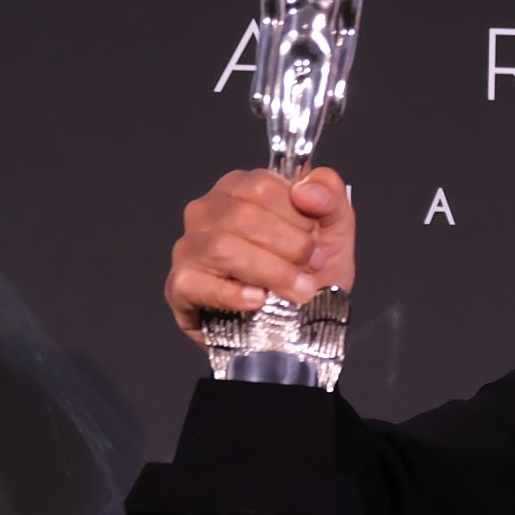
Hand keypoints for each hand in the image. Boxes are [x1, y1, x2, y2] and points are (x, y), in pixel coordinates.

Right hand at [164, 166, 355, 341]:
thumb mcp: (334, 230)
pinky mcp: (180, 285)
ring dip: (270, 272)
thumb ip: (329, 196)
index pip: (262, 187)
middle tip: (312, 269)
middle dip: (288, 246)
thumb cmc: (310, 274)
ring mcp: (189, 247)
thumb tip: (308, 190)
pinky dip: (232, 294)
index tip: (318, 243)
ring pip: (221, 248)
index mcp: (241, 189)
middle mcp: (208, 212)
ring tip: (298, 291)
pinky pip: (196, 283)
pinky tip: (258, 300)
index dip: (297, 217)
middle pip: (241, 216)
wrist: (302, 327)